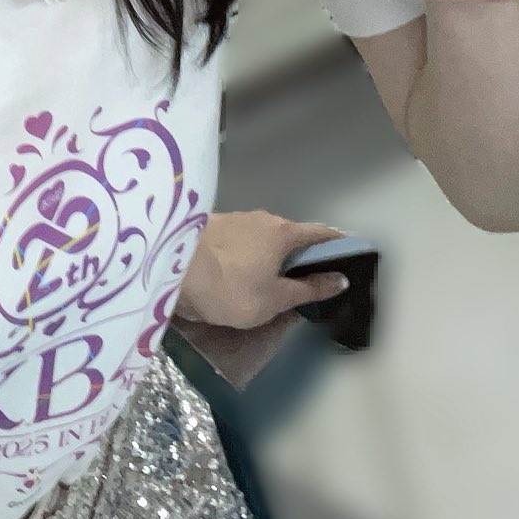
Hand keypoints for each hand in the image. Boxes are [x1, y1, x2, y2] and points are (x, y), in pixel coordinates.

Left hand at [176, 212, 347, 330]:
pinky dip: (249, 255)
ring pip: (263, 238)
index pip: (321, 233)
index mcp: (283, 232)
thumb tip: (340, 279)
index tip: (348, 255)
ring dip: (271, 255)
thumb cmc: (229, 288)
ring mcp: (235, 219)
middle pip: (291, 235)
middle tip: (306, 280)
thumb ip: (307, 289)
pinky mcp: (213, 227)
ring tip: (270, 281)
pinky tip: (241, 273)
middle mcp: (262, 218)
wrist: (171, 268)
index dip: (337, 244)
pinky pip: (242, 241)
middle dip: (300, 254)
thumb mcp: (273, 299)